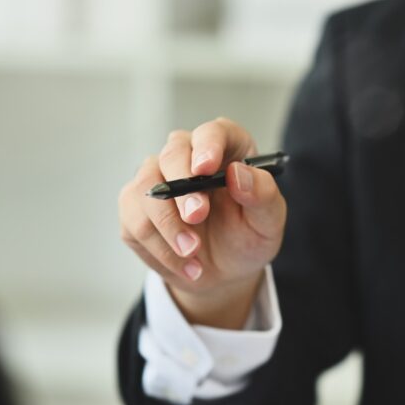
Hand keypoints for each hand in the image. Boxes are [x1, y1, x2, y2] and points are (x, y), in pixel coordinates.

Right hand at [118, 118, 286, 328]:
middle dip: (183, 190)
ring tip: (193, 253)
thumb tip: (238, 174)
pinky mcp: (135, 205)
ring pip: (147, 188)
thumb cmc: (247, 238)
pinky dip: (160, 249)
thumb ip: (262, 195)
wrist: (224, 272)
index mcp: (226, 149)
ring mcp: (157, 177)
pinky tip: (185, 264)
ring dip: (169, 226)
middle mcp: (188, 155)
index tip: (205, 169)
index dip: (207, 145)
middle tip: (197, 217)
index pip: (213, 132)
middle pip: (173, 154)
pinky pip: (136, 221)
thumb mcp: (268, 222)